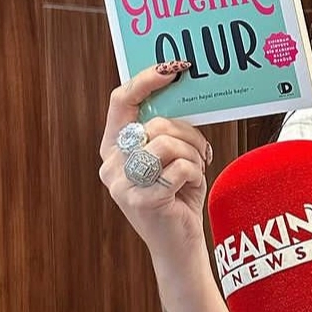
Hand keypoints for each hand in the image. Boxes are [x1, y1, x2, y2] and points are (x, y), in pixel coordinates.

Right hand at [98, 61, 214, 264]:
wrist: (178, 243)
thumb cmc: (176, 193)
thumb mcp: (165, 156)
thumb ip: (161, 130)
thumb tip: (177, 88)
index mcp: (113, 147)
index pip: (121, 102)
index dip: (145, 81)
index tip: (173, 68)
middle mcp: (111, 164)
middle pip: (157, 123)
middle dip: (189, 134)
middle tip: (200, 151)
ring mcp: (122, 184)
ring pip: (169, 143)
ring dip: (194, 155)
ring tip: (196, 170)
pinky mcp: (141, 200)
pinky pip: (180, 168)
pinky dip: (195, 174)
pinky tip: (191, 187)